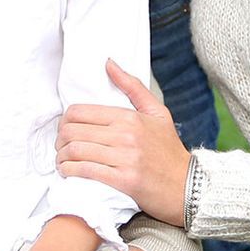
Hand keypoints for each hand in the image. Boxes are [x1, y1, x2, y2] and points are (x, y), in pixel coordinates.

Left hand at [56, 60, 189, 224]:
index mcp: (129, 117)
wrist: (190, 187)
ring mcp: (125, 158)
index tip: (65, 130)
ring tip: (63, 161)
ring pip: (76, 151)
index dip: (64, 121)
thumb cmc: (170, 150)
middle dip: (59, 140)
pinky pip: (86, 171)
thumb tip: (108, 63)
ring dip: (62, 158)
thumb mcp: (157, 112)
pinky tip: (68, 173)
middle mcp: (125, 135)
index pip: (79, 112)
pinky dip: (70, 172)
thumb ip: (132, 86)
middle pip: (73, 131)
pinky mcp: (124, 180)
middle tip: (61, 147)